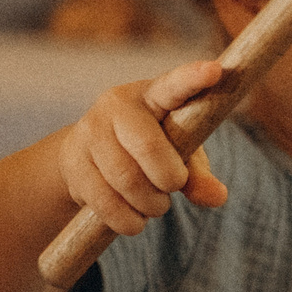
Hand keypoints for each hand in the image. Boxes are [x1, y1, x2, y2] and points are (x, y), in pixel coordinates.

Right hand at [58, 59, 228, 234]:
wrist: (86, 158)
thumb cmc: (146, 149)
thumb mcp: (177, 155)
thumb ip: (198, 174)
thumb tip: (217, 196)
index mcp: (151, 94)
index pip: (173, 85)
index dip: (192, 78)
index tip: (215, 71)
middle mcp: (116, 105)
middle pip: (148, 147)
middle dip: (169, 179)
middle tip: (172, 187)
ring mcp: (90, 132)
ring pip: (126, 179)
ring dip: (150, 204)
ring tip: (154, 205)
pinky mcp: (73, 163)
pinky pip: (105, 202)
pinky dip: (128, 220)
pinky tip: (134, 219)